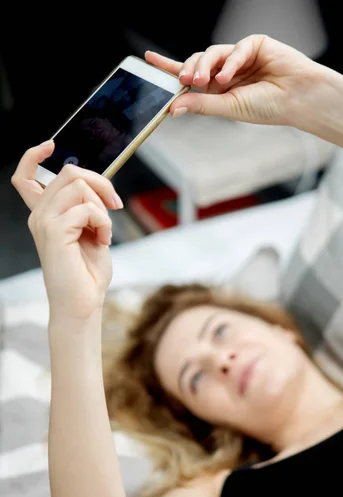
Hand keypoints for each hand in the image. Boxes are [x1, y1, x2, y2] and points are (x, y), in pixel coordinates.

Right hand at [11, 141, 122, 320]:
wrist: (82, 303)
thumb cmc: (87, 271)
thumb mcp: (90, 231)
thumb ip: (87, 206)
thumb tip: (97, 184)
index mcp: (45, 213)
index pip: (26, 176)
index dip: (34, 155)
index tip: (51, 145)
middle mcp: (39, 214)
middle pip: (69, 172)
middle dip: (101, 182)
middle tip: (114, 204)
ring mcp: (44, 222)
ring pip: (79, 185)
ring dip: (102, 207)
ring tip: (104, 230)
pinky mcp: (55, 232)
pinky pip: (87, 208)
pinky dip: (104, 222)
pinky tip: (103, 240)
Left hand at [146, 34, 322, 126]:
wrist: (298, 99)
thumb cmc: (268, 107)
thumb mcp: (228, 109)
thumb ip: (202, 104)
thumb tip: (174, 106)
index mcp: (219, 90)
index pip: (190, 77)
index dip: (170, 68)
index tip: (150, 60)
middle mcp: (226, 73)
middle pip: (197, 63)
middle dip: (188, 70)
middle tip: (185, 79)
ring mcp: (239, 58)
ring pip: (211, 54)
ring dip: (204, 66)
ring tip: (205, 80)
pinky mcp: (253, 45)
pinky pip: (234, 49)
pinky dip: (230, 62)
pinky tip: (229, 76)